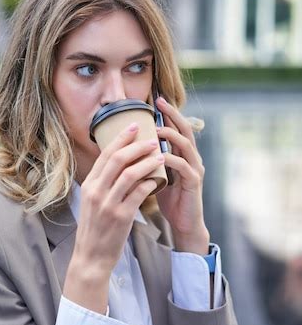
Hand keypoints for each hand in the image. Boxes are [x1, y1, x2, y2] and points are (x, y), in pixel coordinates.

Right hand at [71, 123, 162, 277]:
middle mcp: (97, 191)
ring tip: (160, 156)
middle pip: (117, 159)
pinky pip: (139, 194)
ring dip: (148, 162)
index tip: (134, 126)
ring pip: (130, 174)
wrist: (92, 256)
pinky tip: (158, 179)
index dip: (121, 138)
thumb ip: (103, 182)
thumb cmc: (96, 228)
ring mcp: (108, 204)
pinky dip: (150, 183)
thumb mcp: (93, 201)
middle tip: (153, 139)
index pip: (105, 154)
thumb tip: (119, 162)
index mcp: (90, 185)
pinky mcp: (121, 217)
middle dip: (137, 145)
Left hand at [154, 97, 209, 254]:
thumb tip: (130, 148)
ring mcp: (195, 169)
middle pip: (185, 130)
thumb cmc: (169, 200)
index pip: (176, 128)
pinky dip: (171, 159)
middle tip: (160, 103)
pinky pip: (183, 166)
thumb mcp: (157, 175)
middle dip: (173, 115)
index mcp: (182, 155)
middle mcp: (191, 158)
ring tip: (155, 129)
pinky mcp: (194, 182)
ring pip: (186, 145)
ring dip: (170, 135)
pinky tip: (160, 156)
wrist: (183, 224)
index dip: (168, 114)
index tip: (156, 100)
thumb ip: (150, 161)